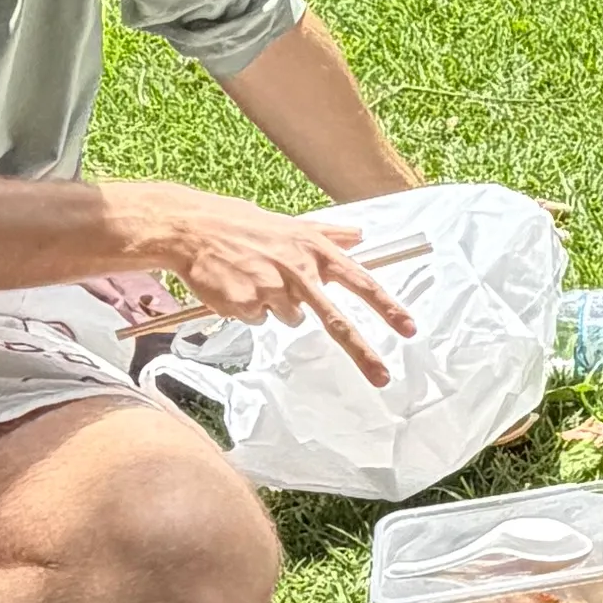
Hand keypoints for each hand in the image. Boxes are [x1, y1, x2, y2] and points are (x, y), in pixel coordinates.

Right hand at [99, 186, 413, 371]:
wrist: (194, 228)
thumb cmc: (243, 225)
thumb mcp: (292, 225)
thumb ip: (330, 234)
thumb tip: (359, 234)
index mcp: (314, 250)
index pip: (361, 282)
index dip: (387, 307)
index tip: (409, 328)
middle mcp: (299, 270)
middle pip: (337, 320)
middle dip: (362, 352)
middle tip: (383, 377)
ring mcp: (272, 289)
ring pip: (289, 319)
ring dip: (275, 306)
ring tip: (253, 278)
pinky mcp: (247, 303)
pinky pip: (257, 319)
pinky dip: (248, 308)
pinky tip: (235, 286)